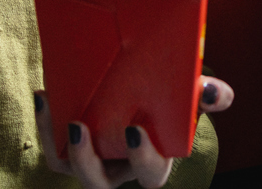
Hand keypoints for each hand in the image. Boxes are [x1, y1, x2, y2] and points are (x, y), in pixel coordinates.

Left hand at [34, 77, 233, 187]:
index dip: (143, 160)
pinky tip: (46, 95)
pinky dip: (46, 126)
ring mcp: (95, 159)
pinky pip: (53, 149)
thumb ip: (204, 95)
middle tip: (79, 127)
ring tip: (61, 114)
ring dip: (62, 148)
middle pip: (100, 185)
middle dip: (87, 162)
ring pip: (71, 171)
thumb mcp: (188, 96)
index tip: (135, 130)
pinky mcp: (71, 146)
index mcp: (154, 159)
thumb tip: (215, 93)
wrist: (140, 83)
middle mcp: (121, 167)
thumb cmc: (169, 97)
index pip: (151, 175)